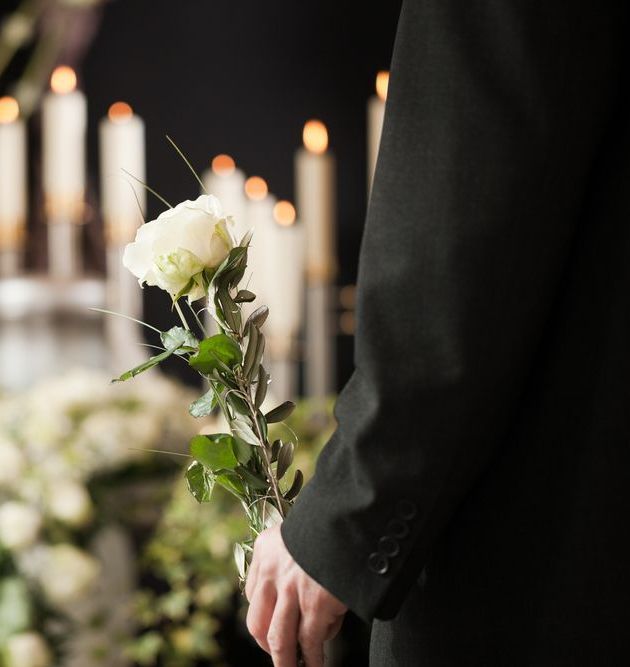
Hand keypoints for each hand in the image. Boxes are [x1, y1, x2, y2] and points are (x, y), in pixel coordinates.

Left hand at [245, 524, 347, 666]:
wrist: (350, 514)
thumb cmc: (332, 522)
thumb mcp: (301, 531)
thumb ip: (293, 558)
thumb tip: (301, 595)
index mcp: (266, 549)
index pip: (254, 595)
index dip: (264, 616)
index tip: (274, 626)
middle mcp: (272, 570)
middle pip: (257, 623)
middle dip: (267, 646)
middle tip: (280, 657)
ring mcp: (292, 589)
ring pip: (279, 640)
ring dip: (285, 662)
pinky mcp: (316, 603)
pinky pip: (310, 641)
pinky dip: (312, 658)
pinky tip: (316, 664)